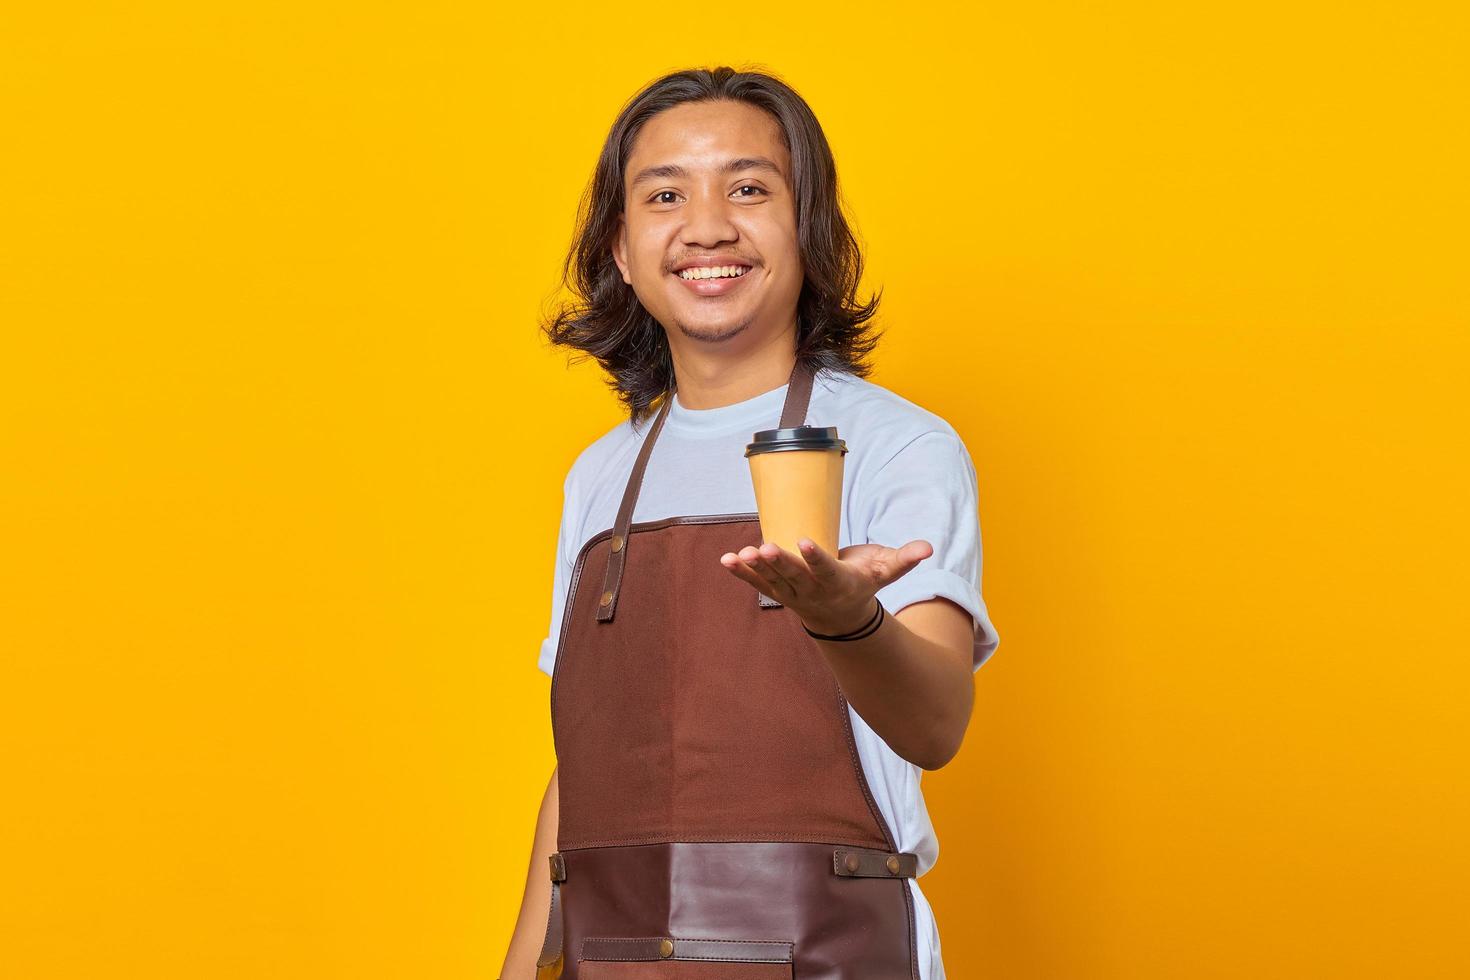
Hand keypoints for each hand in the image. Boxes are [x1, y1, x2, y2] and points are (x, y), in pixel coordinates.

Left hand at [718, 537, 933, 635]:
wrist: (841, 618)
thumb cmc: (863, 584)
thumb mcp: (885, 572)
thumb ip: (904, 559)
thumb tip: (928, 547)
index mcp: (838, 583)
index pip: (826, 570)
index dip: (815, 557)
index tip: (804, 541)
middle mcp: (813, 591)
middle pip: (794, 576)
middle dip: (779, 562)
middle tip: (764, 548)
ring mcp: (793, 593)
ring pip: (772, 581)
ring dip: (755, 568)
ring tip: (740, 554)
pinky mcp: (778, 591)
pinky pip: (757, 583)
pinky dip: (741, 573)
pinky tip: (726, 560)